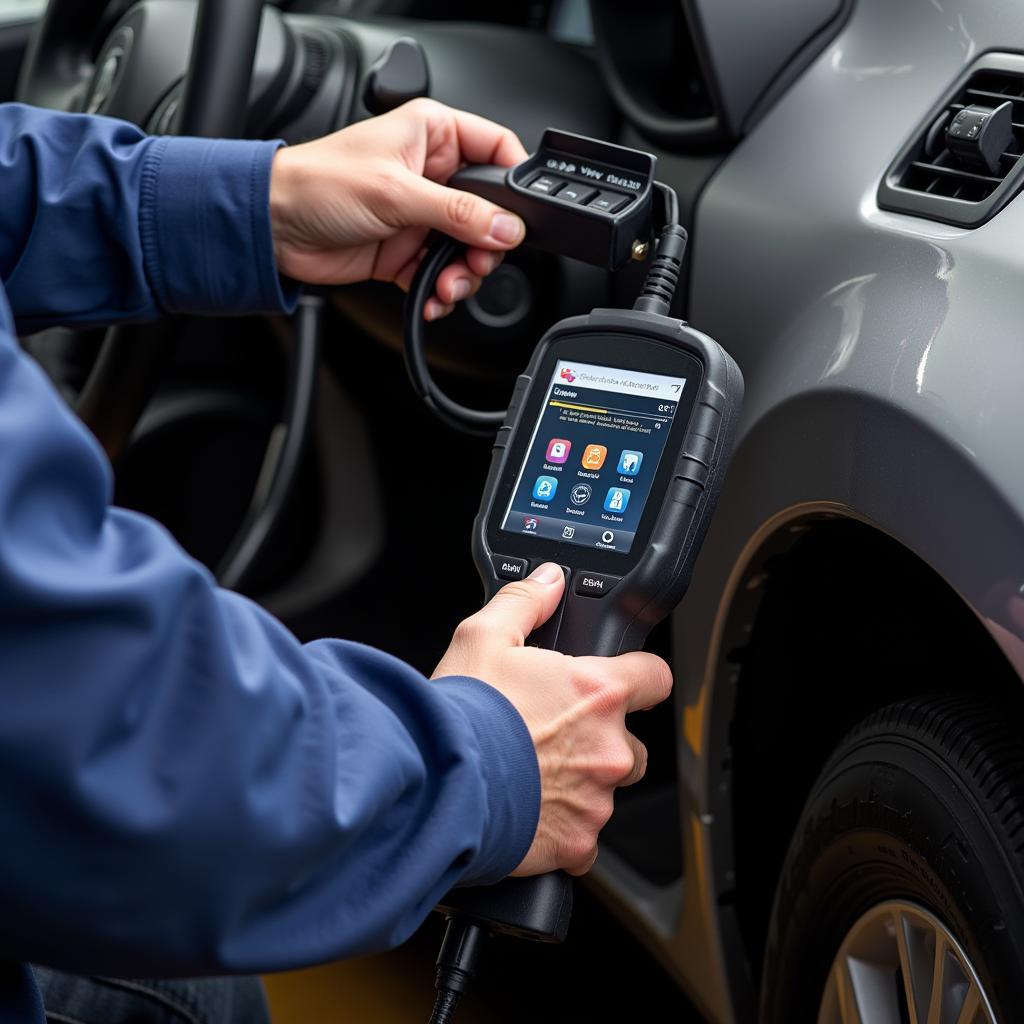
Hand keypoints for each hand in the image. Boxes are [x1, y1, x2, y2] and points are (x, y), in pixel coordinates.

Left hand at [269, 98, 527, 319]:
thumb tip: (506, 227)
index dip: (514, 183)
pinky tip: (429, 297)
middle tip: (474, 262)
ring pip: (468, 250)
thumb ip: (458, 212)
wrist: (273, 228)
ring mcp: (420, 215)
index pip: (496, 148)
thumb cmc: (316, 184)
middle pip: (489, 212)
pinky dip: (439, 292)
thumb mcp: (396, 192)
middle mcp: (431, 173)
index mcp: (432, 134)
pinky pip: (440, 276)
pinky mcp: (406, 250)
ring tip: (445, 287)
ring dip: (463, 275)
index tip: (519, 218)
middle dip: (486, 245)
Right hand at [433, 563, 672, 875]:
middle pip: (632, 743)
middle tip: (554, 737)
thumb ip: (523, 603)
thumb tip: (548, 581)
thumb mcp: (482, 638)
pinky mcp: (578, 844)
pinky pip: (584, 839)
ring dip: (581, 785)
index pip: (655, 676)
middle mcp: (609, 747)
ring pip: (606, 791)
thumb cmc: (461, 717)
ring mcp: (597, 800)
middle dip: (601, 741)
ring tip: (531, 775)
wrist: (438, 787)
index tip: (626, 684)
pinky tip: (527, 812)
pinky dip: (563, 829)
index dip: (640, 678)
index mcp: (597, 692)